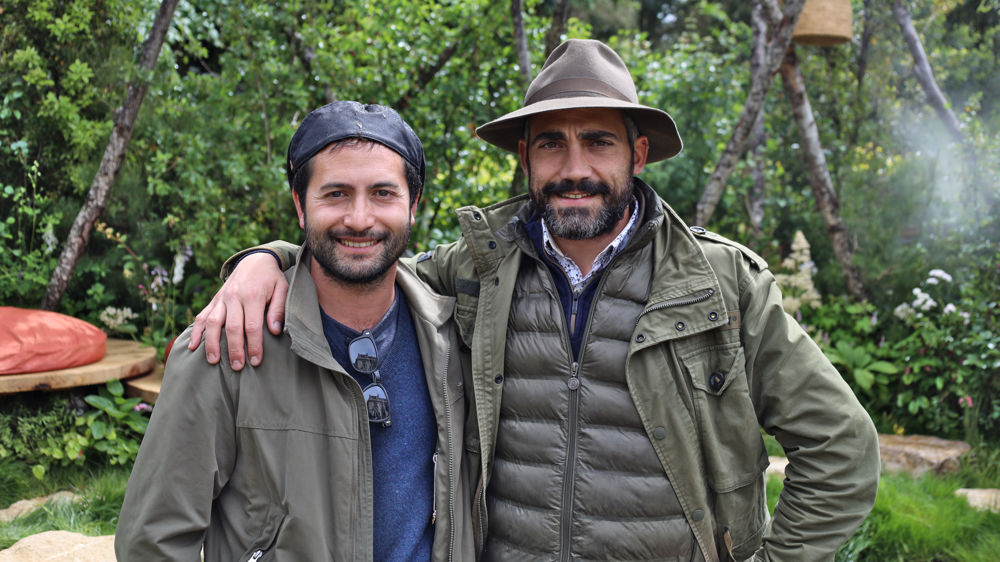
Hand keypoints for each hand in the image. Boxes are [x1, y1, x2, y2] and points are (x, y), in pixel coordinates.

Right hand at [188, 252, 288, 369]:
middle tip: (237, 367)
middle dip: (234, 349)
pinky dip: (196, 332)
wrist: (254, 260)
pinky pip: (202, 316)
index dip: (253, 345)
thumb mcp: (282, 289)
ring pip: (212, 323)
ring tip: (214, 362)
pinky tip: (192, 347)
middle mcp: (234, 297)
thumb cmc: (271, 279)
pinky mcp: (214, 301)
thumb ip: (278, 309)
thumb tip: (275, 331)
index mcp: (252, 295)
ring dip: (211, 344)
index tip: (255, 361)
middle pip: (231, 327)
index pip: (252, 325)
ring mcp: (221, 299)